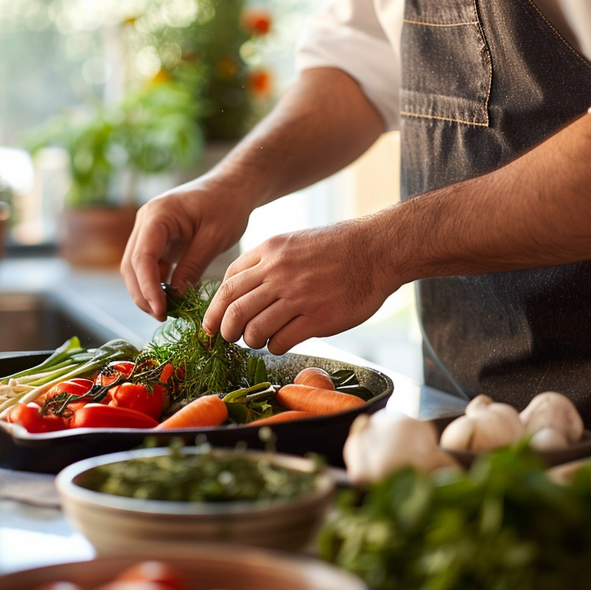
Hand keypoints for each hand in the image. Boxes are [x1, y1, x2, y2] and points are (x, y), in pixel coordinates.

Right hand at [121, 178, 253, 319]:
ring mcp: (148, 230)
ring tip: (166, 312)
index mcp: (157, 215)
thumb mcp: (214, 238)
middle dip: (143, 294)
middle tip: (162, 317)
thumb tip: (176, 296)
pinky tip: (169, 300)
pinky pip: (149, 266)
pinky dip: (155, 284)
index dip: (148, 288)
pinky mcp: (156, 240)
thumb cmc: (227, 205)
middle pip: (132, 265)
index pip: (142, 257)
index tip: (161, 310)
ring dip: (147, 291)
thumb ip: (193, 267)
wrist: (232, 187)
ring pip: (136, 268)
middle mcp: (146, 221)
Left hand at [202, 216, 398, 353]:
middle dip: (224, 329)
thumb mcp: (293, 242)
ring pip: (253, 328)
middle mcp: (278, 273)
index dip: (215, 308)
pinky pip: (280, 340)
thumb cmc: (337, 248)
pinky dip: (273, 347)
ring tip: (256, 341)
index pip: (228, 283)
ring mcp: (297, 296)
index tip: (213, 322)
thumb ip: (267, 262)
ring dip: (249, 340)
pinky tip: (279, 343)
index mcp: (270, 252)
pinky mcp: (317, 318)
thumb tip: (241, 290)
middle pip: (234, 308)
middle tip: (227, 338)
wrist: (377, 250)